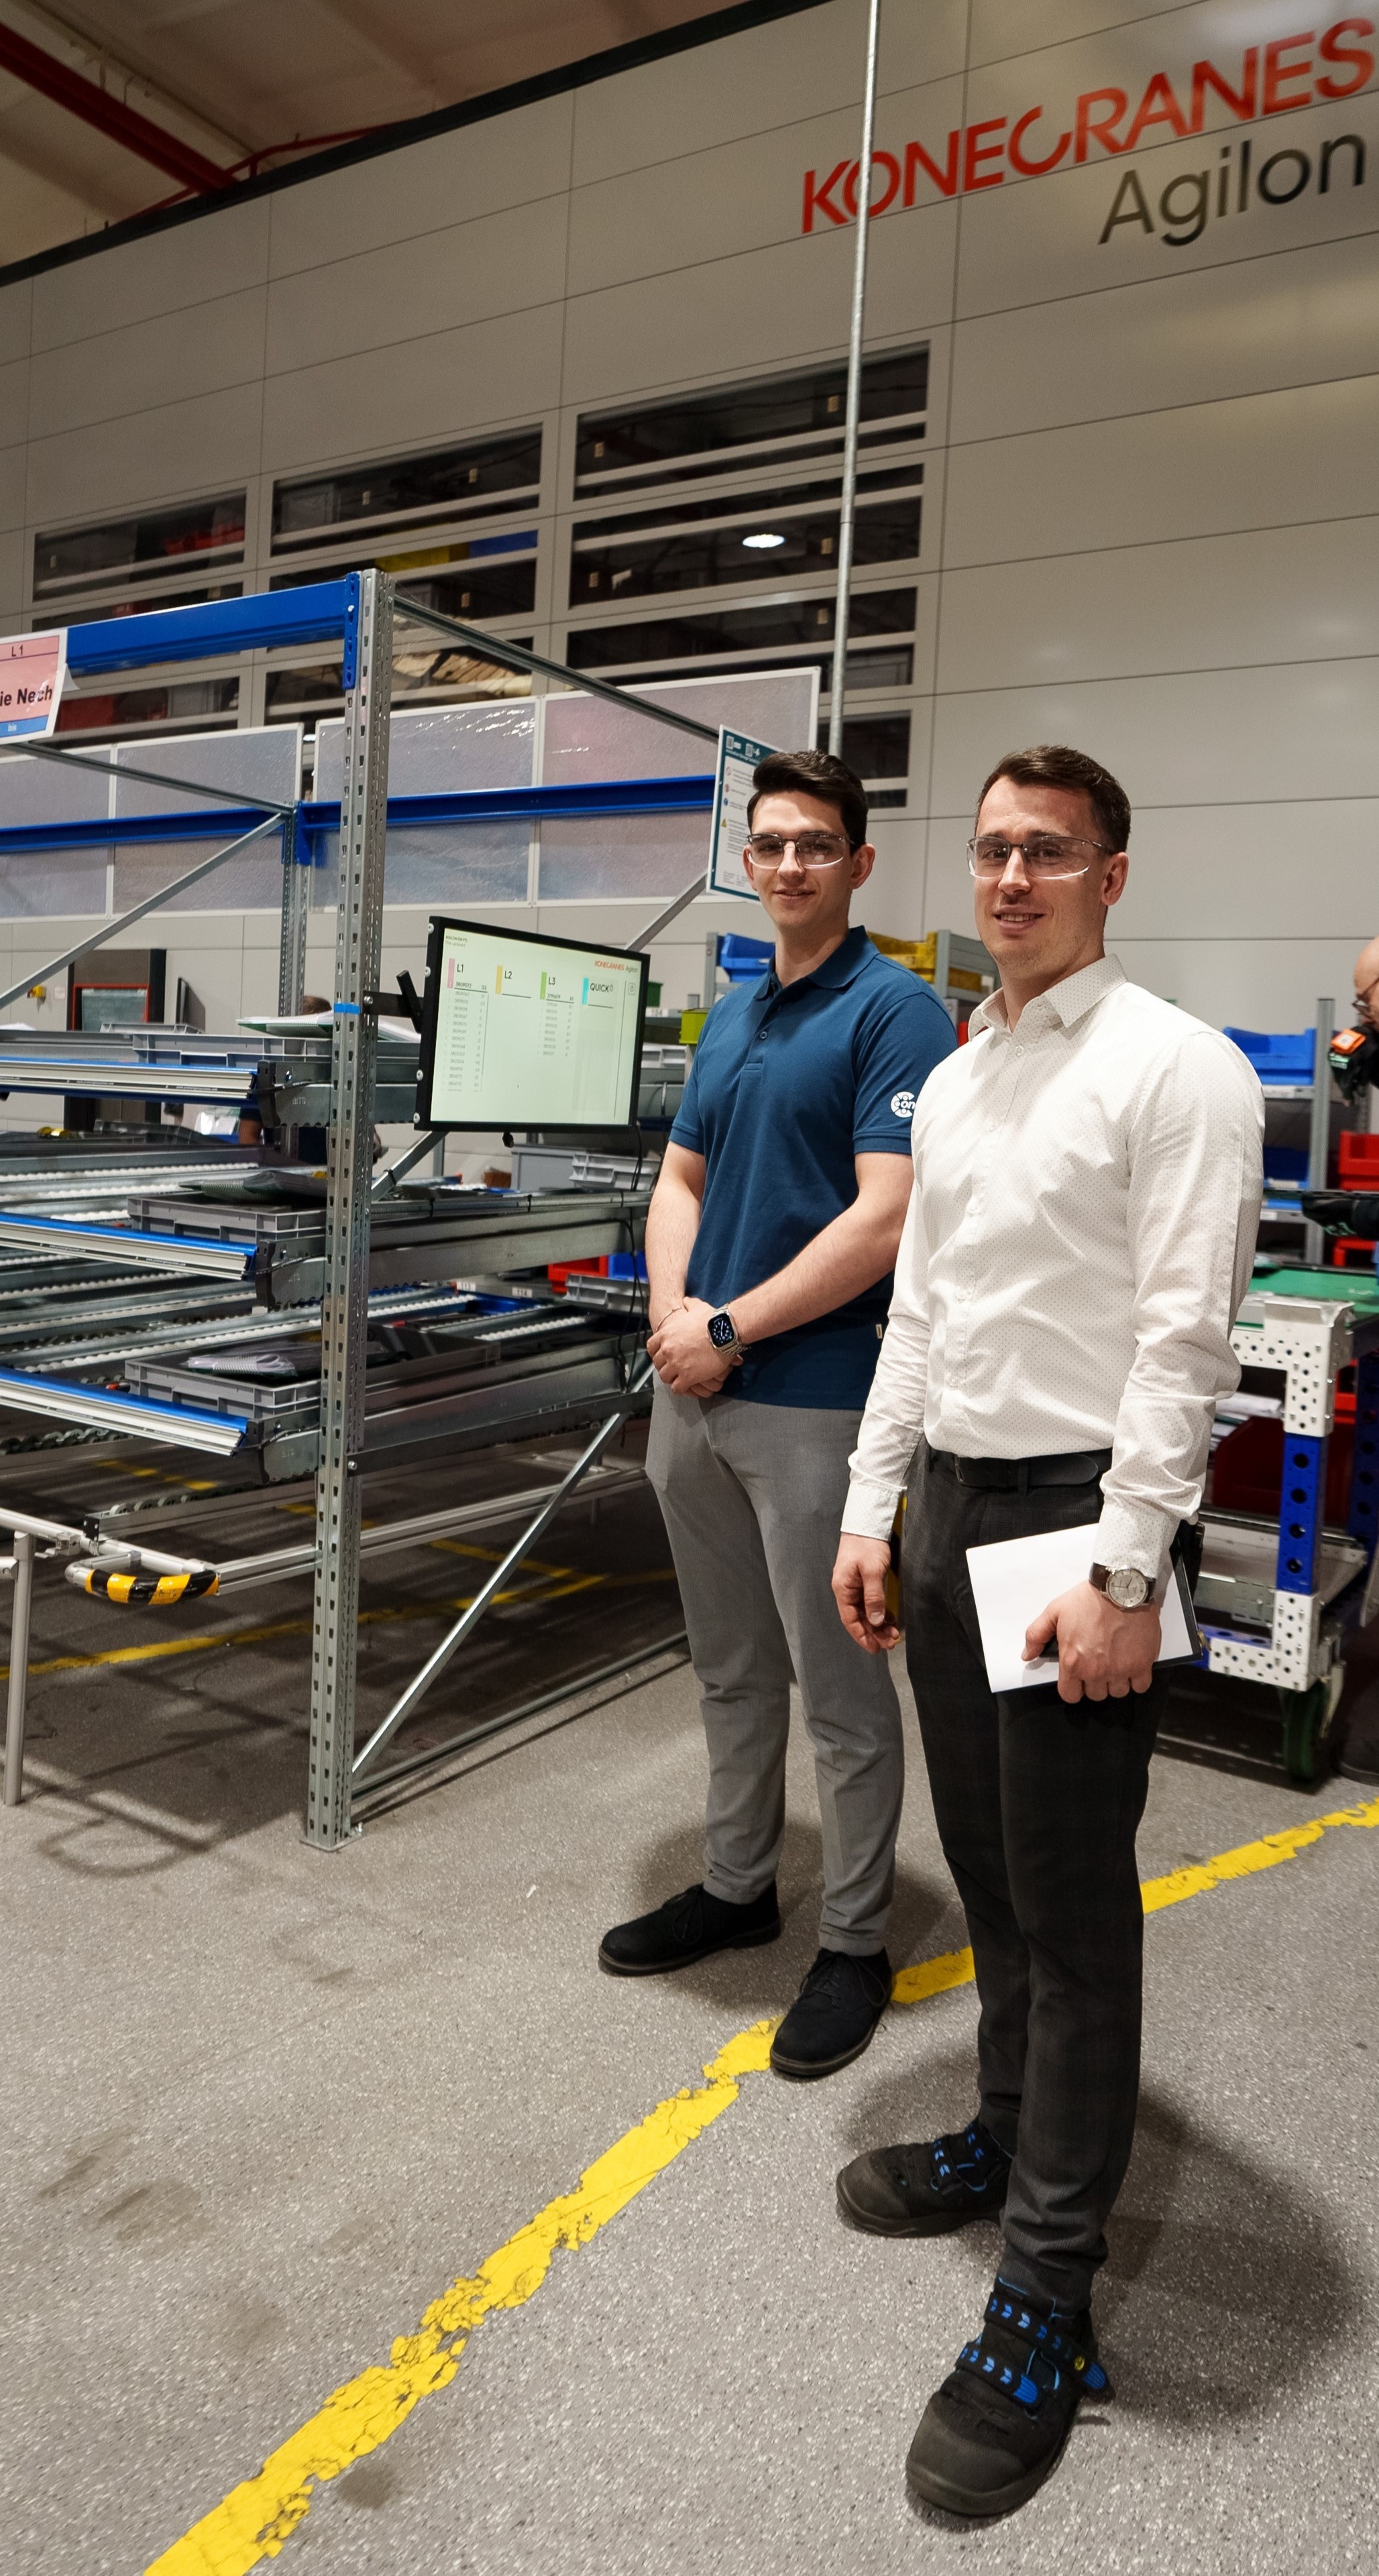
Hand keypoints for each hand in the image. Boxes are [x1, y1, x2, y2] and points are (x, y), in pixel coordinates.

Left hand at [646, 1296, 735, 1395]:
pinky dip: (681, 1388)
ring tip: (680, 1378)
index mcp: (666, 1334)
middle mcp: (667, 1349)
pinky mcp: (687, 1376)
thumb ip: (689, 1304)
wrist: (724, 1332)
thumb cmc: (713, 1320)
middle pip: (658, 1363)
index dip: (657, 1353)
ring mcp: (676, 1364)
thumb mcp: (697, 1307)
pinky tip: (687, 1385)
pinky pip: (677, 1388)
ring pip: (665, 1377)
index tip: (663, 1356)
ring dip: (672, 1378)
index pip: (651, 1347)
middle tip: (674, 1368)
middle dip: (665, 1366)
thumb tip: (686, 1301)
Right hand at [832, 1535, 899, 1653]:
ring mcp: (854, 1586)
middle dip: (874, 1633)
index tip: (875, 1648)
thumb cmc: (866, 1544)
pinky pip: (869, 1603)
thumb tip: (875, 1620)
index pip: (850, 1619)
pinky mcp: (862, 1581)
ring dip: (878, 1624)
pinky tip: (889, 1619)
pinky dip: (879, 1613)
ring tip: (893, 1634)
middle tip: (891, 1643)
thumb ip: (874, 1596)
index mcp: (843, 1588)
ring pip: (865, 1612)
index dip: (862, 1636)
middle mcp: (846, 1590)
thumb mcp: (872, 1571)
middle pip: (858, 1618)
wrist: (866, 1524)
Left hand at [1022, 1581, 1159, 1703]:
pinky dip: (1137, 1679)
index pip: (1070, 1695)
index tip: (1078, 1677)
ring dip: (1116, 1681)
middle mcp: (1096, 1671)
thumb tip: (1027, 1654)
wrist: (1120, 1586)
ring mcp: (1120, 1669)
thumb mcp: (1054, 1611)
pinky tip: (1132, 1664)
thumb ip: (1036, 1635)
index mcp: (1073, 1662)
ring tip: (1115, 1662)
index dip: (1073, 1687)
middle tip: (1098, 1664)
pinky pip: (1140, 1686)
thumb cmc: (1089, 1598)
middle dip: (1095, 1683)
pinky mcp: (1142, 1664)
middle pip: (1096, 1695)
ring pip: (1118, 1692)